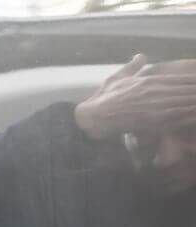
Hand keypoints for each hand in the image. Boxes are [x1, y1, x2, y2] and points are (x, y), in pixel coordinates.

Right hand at [74, 54, 195, 139]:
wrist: (93, 117)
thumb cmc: (102, 99)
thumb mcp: (116, 78)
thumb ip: (131, 67)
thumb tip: (140, 56)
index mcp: (149, 80)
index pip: (179, 78)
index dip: (193, 80)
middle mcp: (155, 90)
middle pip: (186, 89)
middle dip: (195, 91)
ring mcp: (155, 105)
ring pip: (185, 101)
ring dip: (194, 101)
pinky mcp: (154, 120)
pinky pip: (178, 117)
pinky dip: (188, 115)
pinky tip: (194, 115)